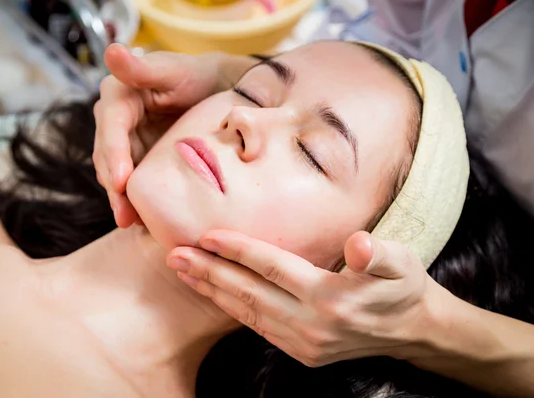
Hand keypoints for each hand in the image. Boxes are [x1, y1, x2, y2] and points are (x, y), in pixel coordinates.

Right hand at [93, 44, 222, 226]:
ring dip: (121, 198)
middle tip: (125, 215)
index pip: (111, 126)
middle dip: (114, 186)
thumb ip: (142, 68)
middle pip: (107, 155)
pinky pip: (130, 180)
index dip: (114, 154)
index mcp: (118, 96)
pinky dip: (134, 198)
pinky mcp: (136, 158)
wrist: (213, 92)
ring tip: (131, 223)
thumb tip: (111, 52)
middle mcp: (114, 120)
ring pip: (115, 173)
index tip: (121, 181)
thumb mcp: (173, 70)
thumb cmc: (195, 76)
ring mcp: (124, 142)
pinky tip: (142, 219)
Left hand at [166, 230, 442, 366]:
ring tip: (184, 273)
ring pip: (247, 314)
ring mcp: (304, 343)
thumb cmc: (403, 287)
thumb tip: (359, 245)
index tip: (207, 236)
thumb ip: (379, 254)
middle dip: (210, 272)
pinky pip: (258, 327)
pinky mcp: (302, 352)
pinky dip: (232, 310)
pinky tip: (215, 295)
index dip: (239, 251)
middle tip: (175, 255)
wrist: (413, 331)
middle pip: (249, 293)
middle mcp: (311, 324)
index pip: (273, 268)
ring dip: (213, 292)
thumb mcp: (402, 263)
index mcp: (330, 298)